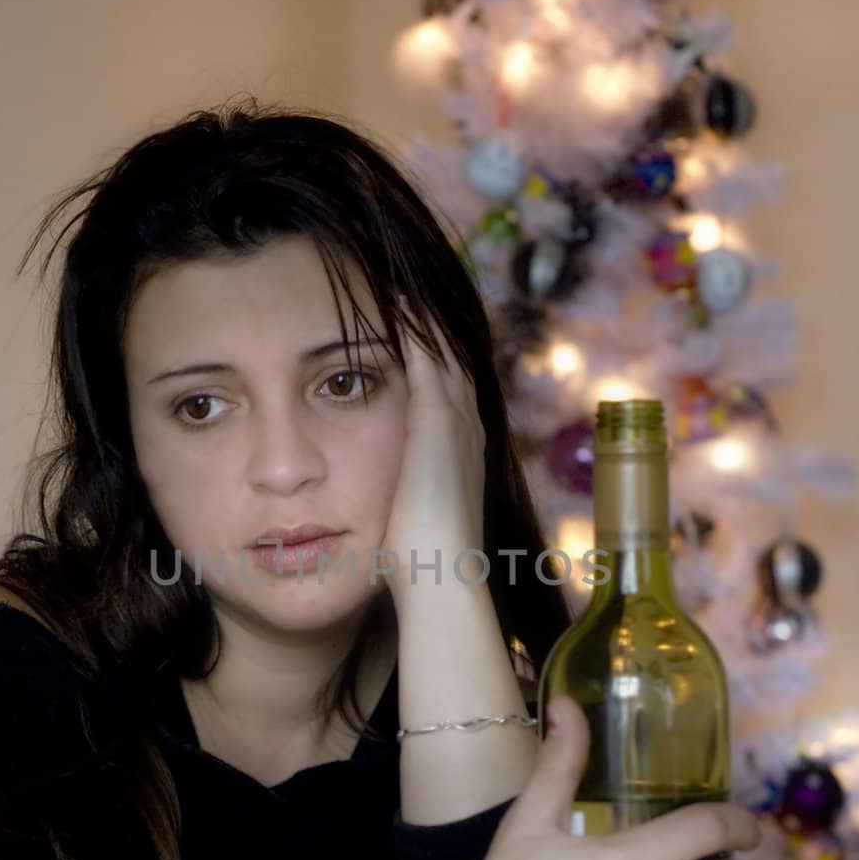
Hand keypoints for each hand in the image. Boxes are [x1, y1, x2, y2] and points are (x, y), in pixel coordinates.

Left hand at [379, 312, 485, 597]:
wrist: (443, 576)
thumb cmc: (423, 564)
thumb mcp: (417, 519)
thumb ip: (409, 499)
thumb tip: (395, 507)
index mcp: (463, 449)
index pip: (451, 387)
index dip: (434, 357)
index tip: (413, 331)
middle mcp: (468, 426)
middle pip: (452, 358)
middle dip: (431, 327)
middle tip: (407, 290)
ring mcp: (456, 419)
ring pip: (442, 349)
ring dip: (421, 317)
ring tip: (398, 283)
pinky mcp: (436, 417)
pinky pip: (425, 353)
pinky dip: (411, 324)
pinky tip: (390, 298)